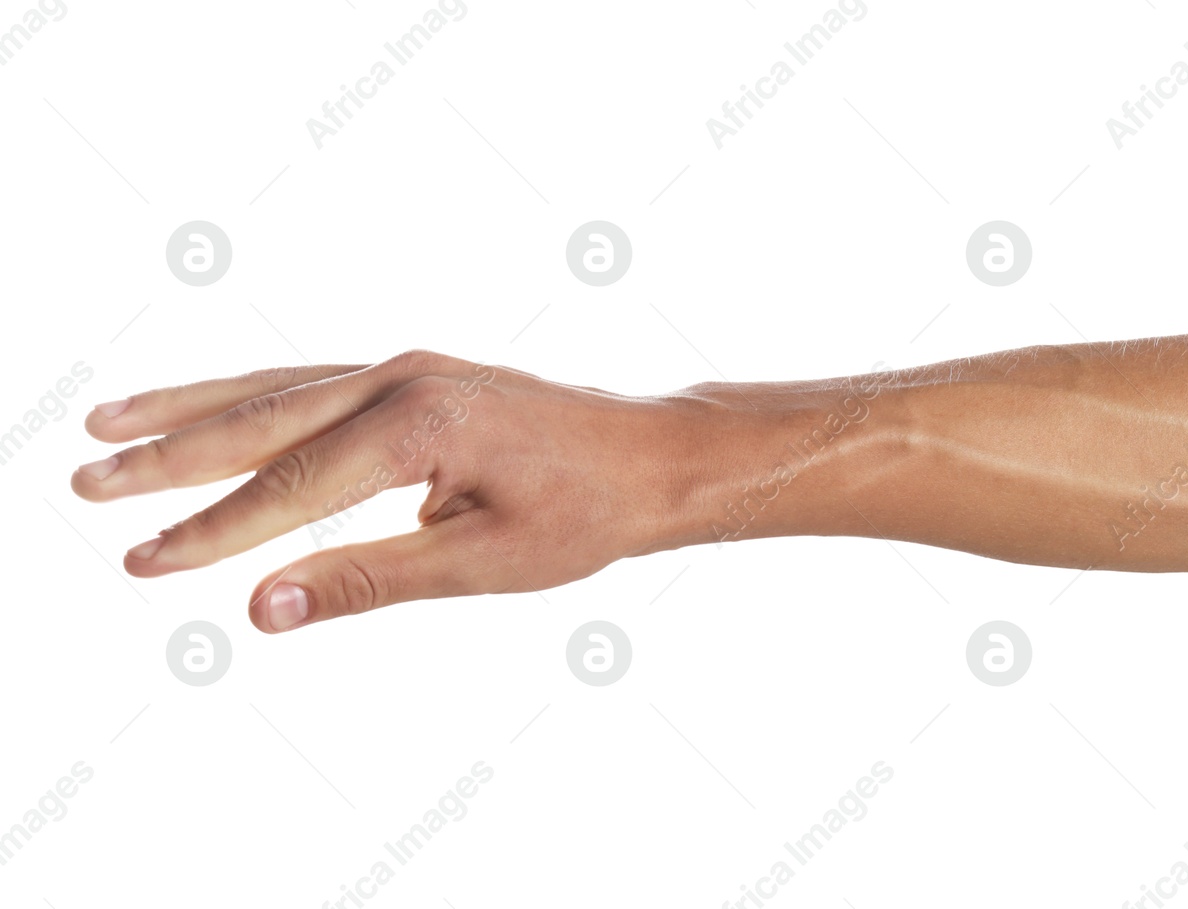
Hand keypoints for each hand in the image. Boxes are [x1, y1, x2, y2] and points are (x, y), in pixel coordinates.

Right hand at [71, 351, 701, 633]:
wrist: (650, 456)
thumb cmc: (584, 513)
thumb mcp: (481, 563)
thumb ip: (367, 580)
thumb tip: (263, 609)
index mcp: (419, 424)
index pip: (289, 487)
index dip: (211, 532)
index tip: (142, 563)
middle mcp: (401, 379)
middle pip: (261, 419)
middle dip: (169, 457)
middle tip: (83, 480)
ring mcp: (406, 368)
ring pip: (275, 386)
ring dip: (190, 409)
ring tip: (108, 423)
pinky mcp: (414, 374)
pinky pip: (311, 381)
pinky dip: (248, 396)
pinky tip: (208, 410)